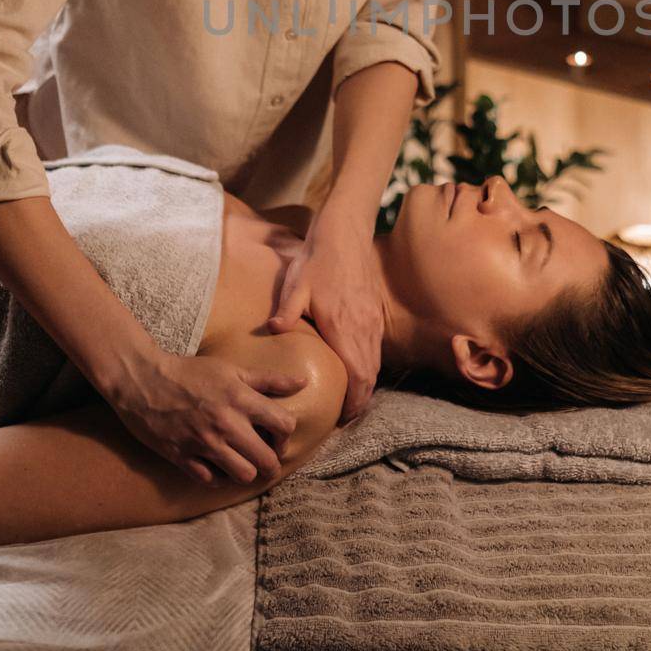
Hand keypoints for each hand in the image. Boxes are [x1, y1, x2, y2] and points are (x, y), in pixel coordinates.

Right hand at [106, 352, 308, 485]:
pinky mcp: (182, 458)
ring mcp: (203, 444)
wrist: (143, 381)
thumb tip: (302, 382)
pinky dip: (218, 477)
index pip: (284, 425)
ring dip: (247, 471)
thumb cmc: (190, 372)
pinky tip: (217, 466)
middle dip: (272, 462)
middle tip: (266, 457)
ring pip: (242, 475)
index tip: (277, 434)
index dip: (286, 433)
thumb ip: (269, 380)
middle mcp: (226, 424)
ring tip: (243, 463)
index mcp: (240, 399)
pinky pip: (211, 481)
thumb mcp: (232, 369)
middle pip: (266, 460)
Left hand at [267, 199, 382, 424]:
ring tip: (350, 399)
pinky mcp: (374, 311)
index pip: (356, 377)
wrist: (346, 232)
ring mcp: (372, 321)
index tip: (342, 418)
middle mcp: (364, 329)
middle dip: (360, 401)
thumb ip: (287, 310)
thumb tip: (274, 330)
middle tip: (344, 417)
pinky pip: (376, 348)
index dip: (352, 403)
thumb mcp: (296, 283)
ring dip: (365, 384)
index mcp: (344, 328)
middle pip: (370, 377)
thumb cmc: (318, 258)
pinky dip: (369, 365)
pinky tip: (356, 367)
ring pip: (375, 364)